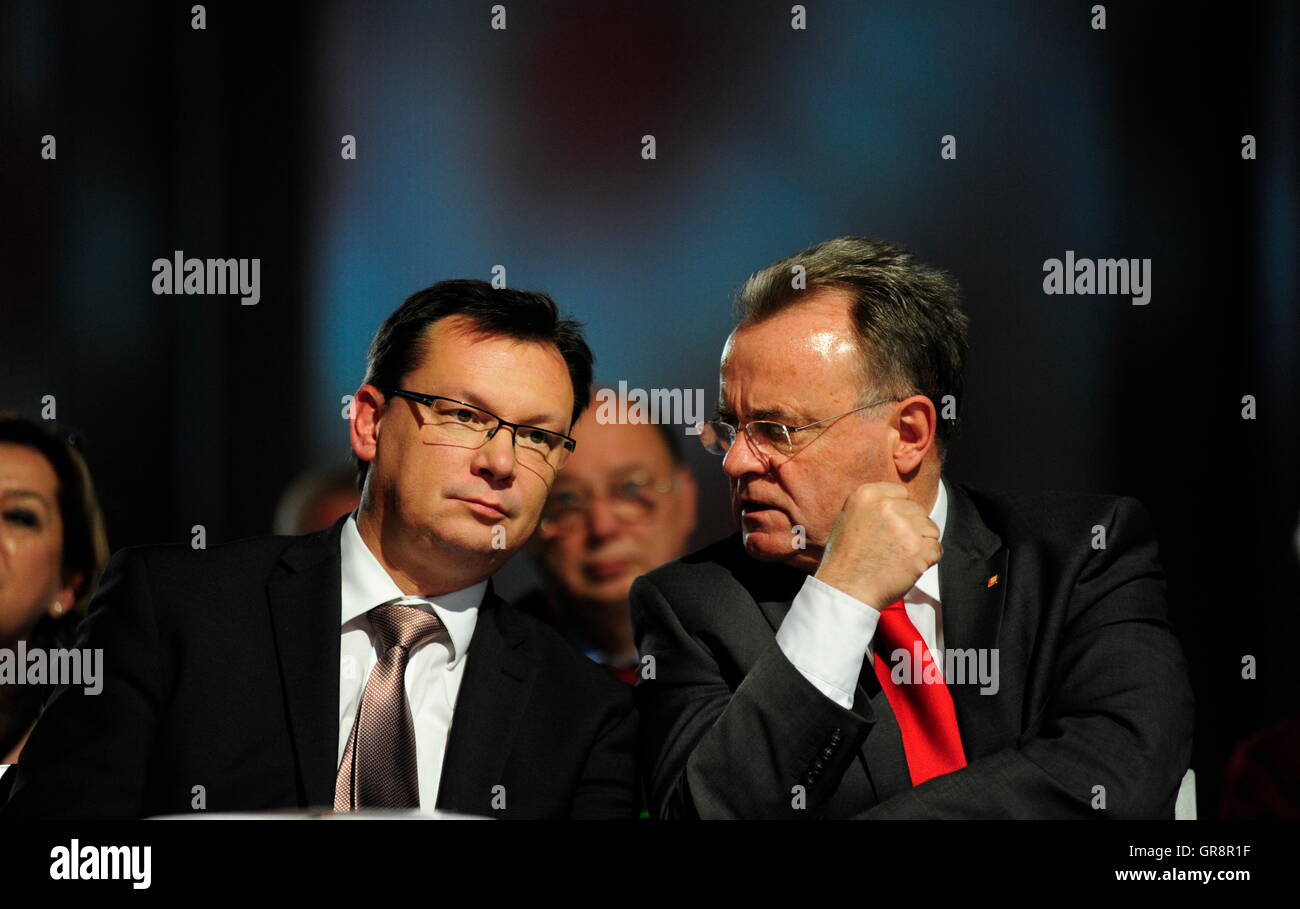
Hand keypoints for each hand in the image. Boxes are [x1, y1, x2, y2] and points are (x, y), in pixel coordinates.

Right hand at [814, 481, 941, 609]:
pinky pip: (937, 549)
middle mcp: (886, 506)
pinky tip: (908, 566)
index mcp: (866, 495)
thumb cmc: (845, 560)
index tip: (890, 528)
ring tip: (899, 558)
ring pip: (930, 529)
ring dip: (920, 543)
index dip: (899, 512)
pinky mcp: (918, 549)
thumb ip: (872, 505)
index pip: (901, 493)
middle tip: (893, 547)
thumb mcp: (848, 518)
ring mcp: (904, 527)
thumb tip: (898, 503)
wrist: (846, 590)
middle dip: (911, 528)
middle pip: (917, 510)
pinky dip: (927, 560)